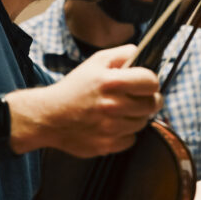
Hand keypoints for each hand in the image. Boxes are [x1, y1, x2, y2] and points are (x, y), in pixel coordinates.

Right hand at [20, 44, 161, 157]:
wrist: (48, 117)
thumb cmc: (74, 88)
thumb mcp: (96, 62)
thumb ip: (122, 54)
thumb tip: (141, 53)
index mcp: (111, 82)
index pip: (151, 82)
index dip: (151, 82)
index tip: (145, 84)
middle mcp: (112, 106)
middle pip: (152, 104)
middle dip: (148, 100)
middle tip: (138, 98)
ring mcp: (110, 128)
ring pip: (142, 123)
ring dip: (136, 117)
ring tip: (120, 111)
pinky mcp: (107, 145)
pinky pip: (130, 139)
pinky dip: (124, 133)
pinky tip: (112, 125)